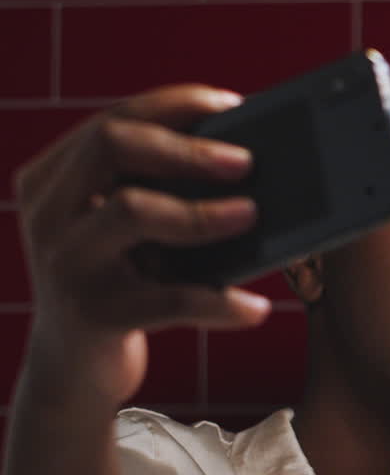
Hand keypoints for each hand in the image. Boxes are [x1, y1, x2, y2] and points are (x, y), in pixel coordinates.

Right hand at [13, 85, 270, 407]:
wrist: (76, 370)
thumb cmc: (123, 282)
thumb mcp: (129, 230)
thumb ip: (162, 190)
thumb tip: (246, 158)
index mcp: (55, 177)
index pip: (112, 119)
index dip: (175, 105)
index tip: (233, 104)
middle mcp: (49, 212)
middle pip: (111, 146)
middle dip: (186, 148)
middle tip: (248, 160)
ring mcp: (65, 263)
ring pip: (132, 211)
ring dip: (202, 211)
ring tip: (252, 215)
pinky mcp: (93, 315)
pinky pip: (166, 300)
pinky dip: (218, 302)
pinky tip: (255, 307)